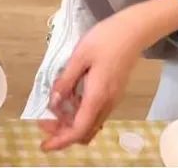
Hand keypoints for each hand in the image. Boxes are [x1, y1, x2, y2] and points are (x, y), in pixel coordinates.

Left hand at [39, 12, 141, 150]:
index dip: (61, 140)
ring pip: (90, 124)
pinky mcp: (114, 94)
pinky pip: (95, 114)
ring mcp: (113, 100)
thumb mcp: (79, 57)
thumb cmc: (105, 40)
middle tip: (44, 123)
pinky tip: (69, 102)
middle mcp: (107, 103)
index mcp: (97, 96)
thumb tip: (53, 102)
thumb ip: (65, 81)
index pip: (79, 129)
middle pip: (85, 131)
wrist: (133, 31)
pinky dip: (80, 115)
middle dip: (63, 133)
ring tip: (53, 113)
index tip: (45, 145)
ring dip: (71, 124)